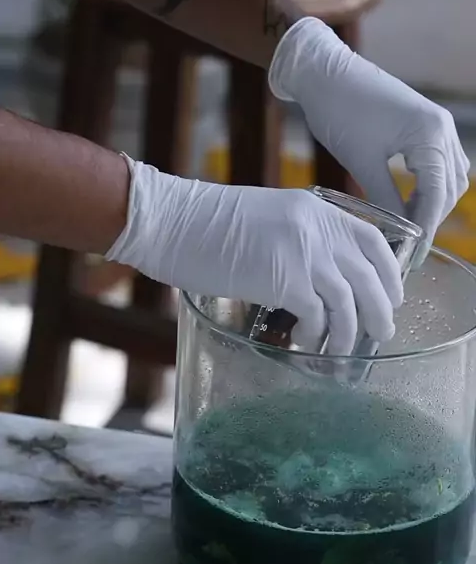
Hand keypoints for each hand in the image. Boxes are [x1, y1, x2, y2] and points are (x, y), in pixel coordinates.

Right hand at [105, 157, 402, 354]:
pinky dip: (316, 337)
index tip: (391, 295)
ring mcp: (304, 253)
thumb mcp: (268, 218)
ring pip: (349, 304)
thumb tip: (318, 276)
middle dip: (380, 311)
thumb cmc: (207, 224)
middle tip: (379, 333)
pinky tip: (305, 344)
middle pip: (370, 276)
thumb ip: (298, 238)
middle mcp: (318, 229)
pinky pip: (318, 317)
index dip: (389, 272)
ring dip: (350, 334)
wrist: (171, 220)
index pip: (372, 241)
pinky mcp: (285, 280)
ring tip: (341, 353)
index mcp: (316, 210)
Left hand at [269, 18, 469, 260]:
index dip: (427, 228)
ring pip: (449, 174)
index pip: (438, 194)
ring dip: (433, 201)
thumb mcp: (362, 162)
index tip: (414, 254)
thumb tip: (400, 232)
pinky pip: (438, 161)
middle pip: (450, 186)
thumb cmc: (340, 111)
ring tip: (407, 225)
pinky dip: (428, 183)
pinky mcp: (423, 122)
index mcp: (430, 135)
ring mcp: (435, 123)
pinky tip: (407, 200)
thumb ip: (386, 199)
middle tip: (408, 244)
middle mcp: (442, 127)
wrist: (323, 72)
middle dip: (432, 216)